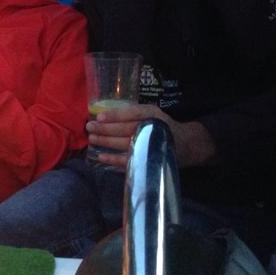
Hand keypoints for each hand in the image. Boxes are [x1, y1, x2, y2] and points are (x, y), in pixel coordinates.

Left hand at [85, 104, 215, 169]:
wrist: (185, 144)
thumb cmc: (160, 125)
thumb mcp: (151, 113)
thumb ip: (133, 113)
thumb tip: (104, 116)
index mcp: (153, 115)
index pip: (133, 113)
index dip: (116, 115)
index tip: (100, 116)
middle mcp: (152, 129)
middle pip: (126, 129)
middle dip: (106, 129)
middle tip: (89, 127)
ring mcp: (150, 146)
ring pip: (126, 145)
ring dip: (107, 143)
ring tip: (92, 140)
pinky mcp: (148, 161)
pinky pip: (129, 161)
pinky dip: (114, 160)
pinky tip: (101, 157)